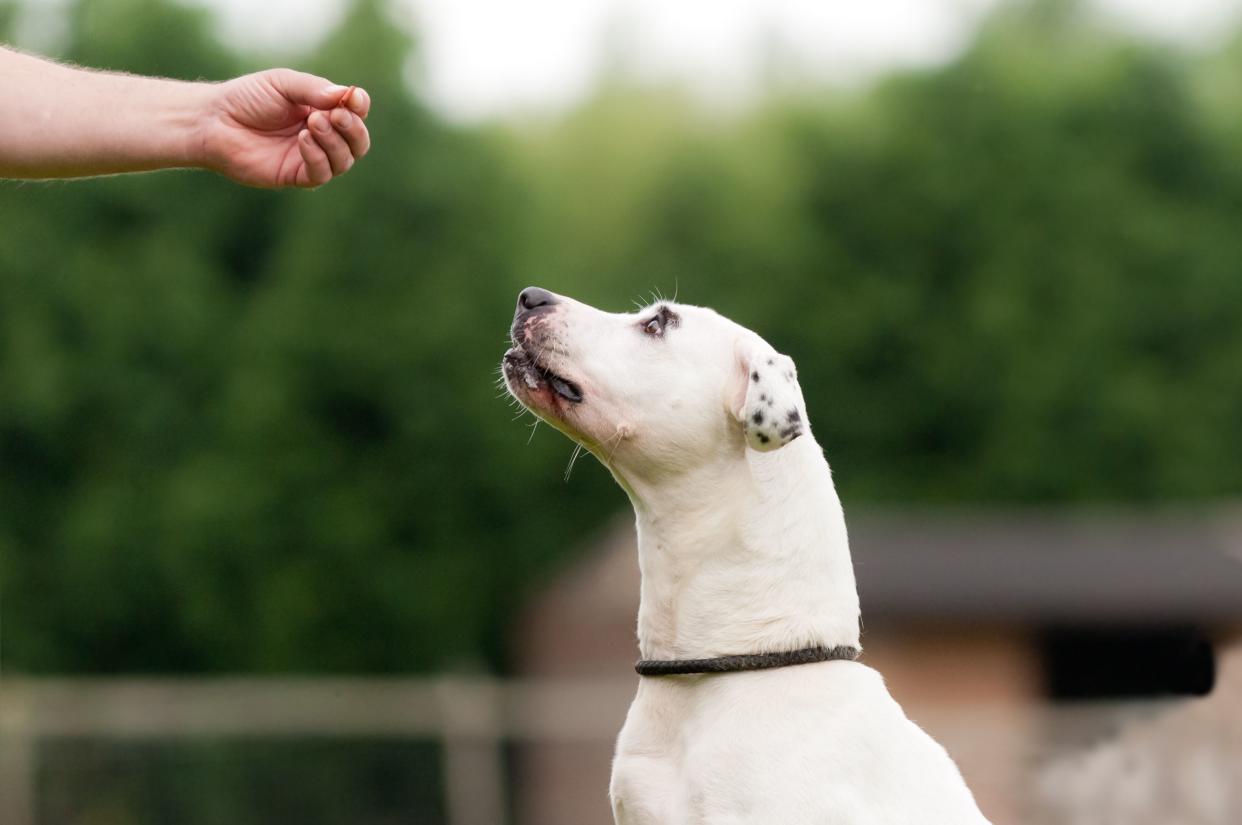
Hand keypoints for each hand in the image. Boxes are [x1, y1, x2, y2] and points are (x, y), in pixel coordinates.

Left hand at [199, 69, 370, 188]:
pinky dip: (318, 156)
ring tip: (312, 123)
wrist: (214, 121)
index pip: (355, 114)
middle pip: (357, 142)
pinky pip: (320, 174)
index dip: (359, 107)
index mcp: (322, 111)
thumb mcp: (282, 83)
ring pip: (344, 160)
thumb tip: (346, 96)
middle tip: (336, 115)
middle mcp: (321, 137)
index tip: (354, 98)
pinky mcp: (295, 176)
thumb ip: (313, 89)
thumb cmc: (246, 98)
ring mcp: (310, 158)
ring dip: (334, 141)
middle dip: (353, 129)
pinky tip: (303, 139)